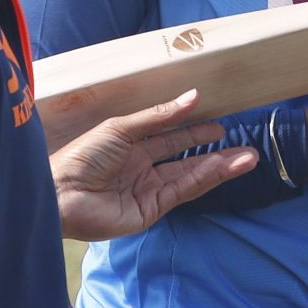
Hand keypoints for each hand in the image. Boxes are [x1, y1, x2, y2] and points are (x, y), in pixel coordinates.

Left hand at [51, 91, 256, 241]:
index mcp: (131, 146)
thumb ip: (159, 117)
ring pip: (190, 176)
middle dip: (215, 152)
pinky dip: (203, 179)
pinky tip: (222, 168)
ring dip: (219, 168)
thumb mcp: (121, 128)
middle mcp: (142, 169)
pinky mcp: (150, 210)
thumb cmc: (82, 156)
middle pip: (185, 159)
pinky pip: (181, 190)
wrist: (60, 193)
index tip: (220, 123)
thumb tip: (193, 97)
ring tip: (247, 158)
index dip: (194, 130)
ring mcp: (147, 191)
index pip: (170, 137)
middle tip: (244, 145)